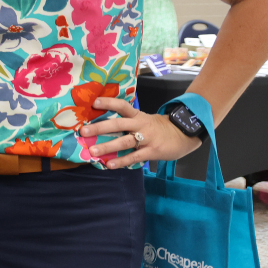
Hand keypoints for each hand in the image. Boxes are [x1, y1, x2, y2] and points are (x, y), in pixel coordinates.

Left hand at [80, 97, 201, 168]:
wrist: (184, 135)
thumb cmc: (158, 128)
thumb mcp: (144, 120)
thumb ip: (128, 121)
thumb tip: (102, 124)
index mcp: (138, 115)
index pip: (122, 106)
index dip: (109, 103)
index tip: (94, 102)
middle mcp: (141, 125)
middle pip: (118, 124)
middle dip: (100, 127)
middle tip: (83, 131)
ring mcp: (147, 138)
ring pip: (124, 141)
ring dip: (107, 146)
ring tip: (93, 151)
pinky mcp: (152, 151)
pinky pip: (134, 157)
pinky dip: (121, 161)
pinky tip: (109, 164)